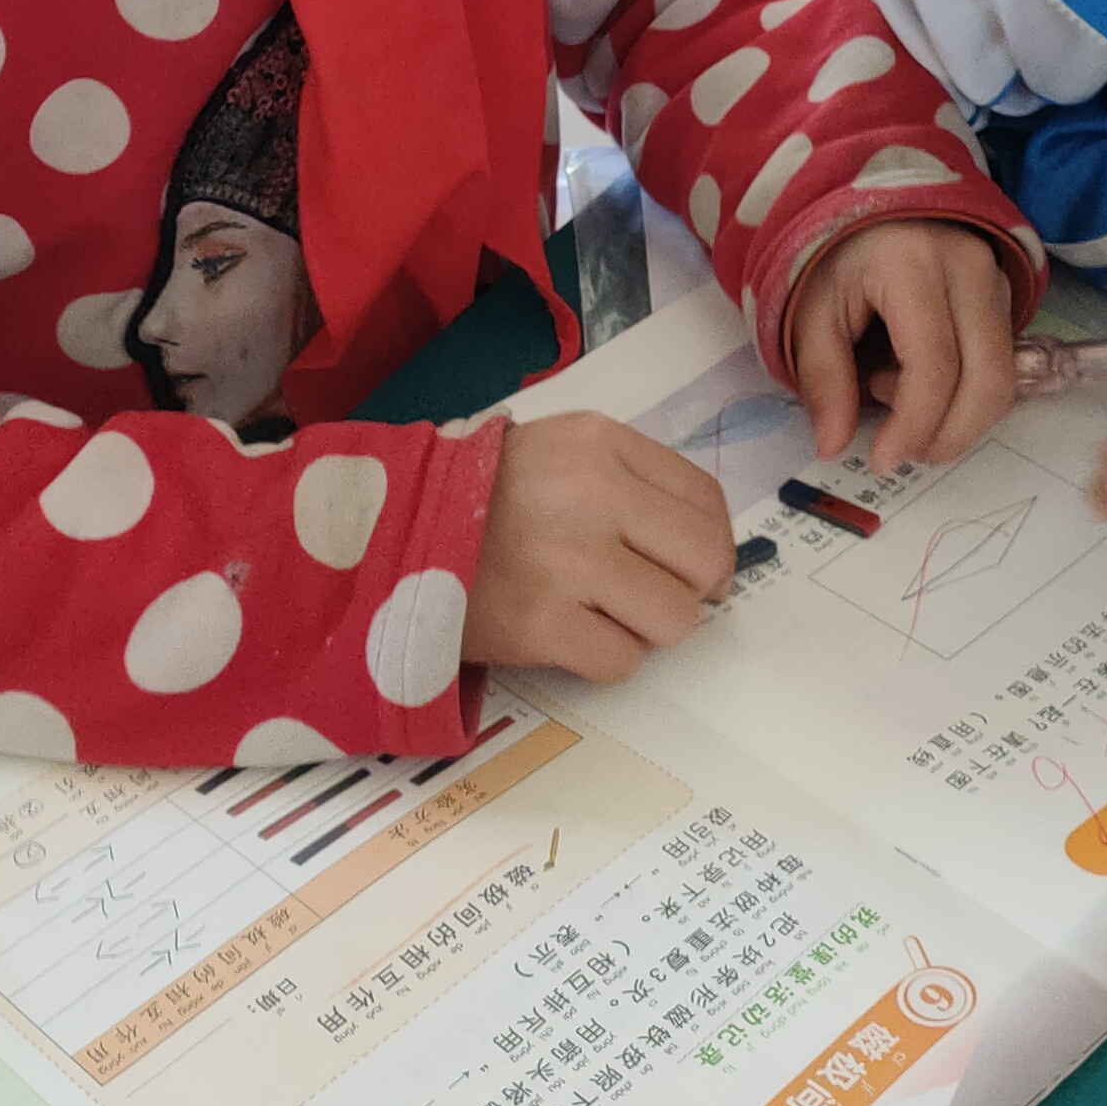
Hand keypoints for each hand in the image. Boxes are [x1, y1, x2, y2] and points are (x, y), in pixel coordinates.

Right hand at [464, 408, 734, 683]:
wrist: (392, 532)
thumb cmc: (487, 494)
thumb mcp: (564, 451)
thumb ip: (635, 482)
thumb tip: (710, 555)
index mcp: (602, 444)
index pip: (705, 499)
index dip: (714, 543)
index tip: (700, 569)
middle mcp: (593, 496)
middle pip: (703, 561)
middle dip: (691, 588)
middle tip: (656, 596)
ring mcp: (568, 563)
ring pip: (673, 618)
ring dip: (648, 627)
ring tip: (607, 613)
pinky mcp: (541, 625)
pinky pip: (621, 661)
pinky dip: (607, 657)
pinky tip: (573, 634)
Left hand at [785, 218, 1020, 471]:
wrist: (870, 198)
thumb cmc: (835, 253)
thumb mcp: (810, 310)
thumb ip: (823, 378)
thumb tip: (833, 448)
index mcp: (914, 265)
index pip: (934, 365)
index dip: (914, 425)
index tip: (882, 460)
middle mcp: (970, 270)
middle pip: (987, 379)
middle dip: (949, 435)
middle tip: (902, 452)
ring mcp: (996, 281)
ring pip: (1003, 378)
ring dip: (958, 416)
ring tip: (897, 397)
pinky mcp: (1004, 295)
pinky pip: (1001, 364)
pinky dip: (967, 395)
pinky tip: (918, 380)